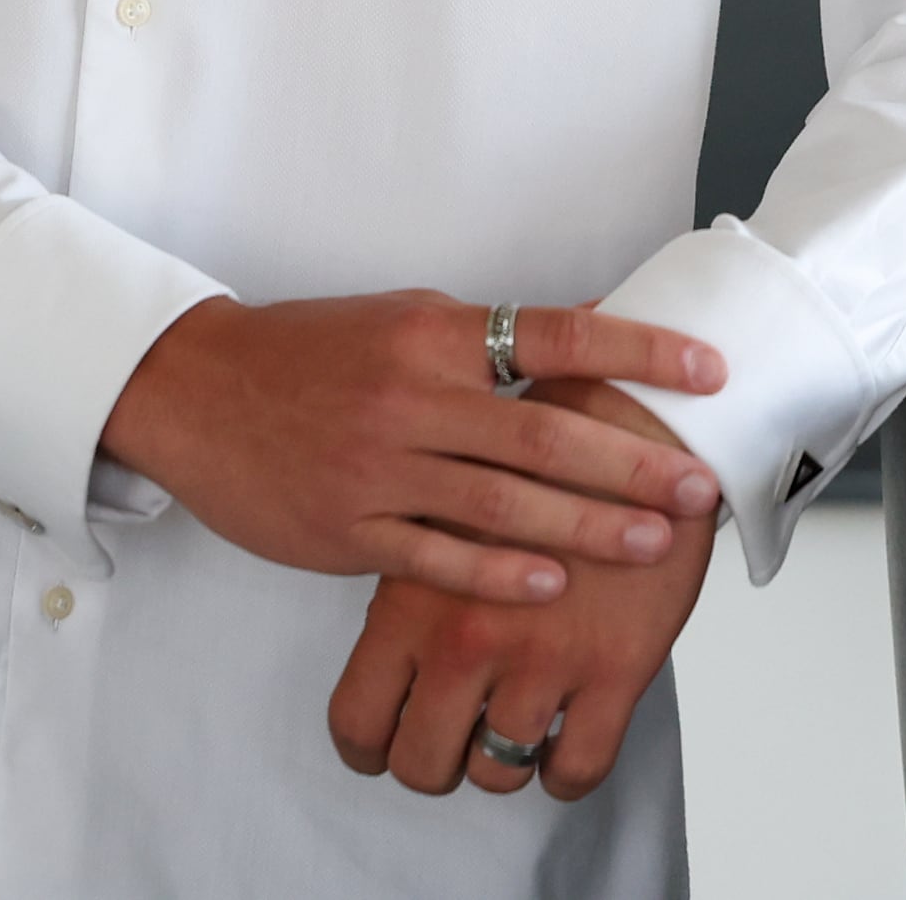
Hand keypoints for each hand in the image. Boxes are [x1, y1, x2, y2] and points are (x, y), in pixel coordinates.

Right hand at [97, 293, 725, 603]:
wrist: (196, 390)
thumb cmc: (310, 354)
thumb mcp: (403, 319)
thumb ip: (489, 335)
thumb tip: (592, 328)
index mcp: (433, 332)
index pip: (557, 334)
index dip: (639, 350)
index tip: (709, 372)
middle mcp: (413, 394)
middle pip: (544, 430)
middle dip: (631, 463)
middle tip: (698, 486)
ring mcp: (380, 467)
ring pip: (501, 503)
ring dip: (586, 527)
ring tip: (653, 544)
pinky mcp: (349, 529)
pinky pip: (436, 558)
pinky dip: (497, 575)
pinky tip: (552, 586)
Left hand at [327, 384, 718, 803]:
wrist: (636, 428)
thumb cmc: (535, 460)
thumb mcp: (444, 506)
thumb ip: (411, 578)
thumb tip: (390, 647)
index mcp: (412, 599)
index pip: (357, 718)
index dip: (367, 747)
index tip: (383, 745)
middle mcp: (467, 639)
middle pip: (422, 761)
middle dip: (434, 764)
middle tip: (452, 743)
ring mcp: (541, 661)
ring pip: (498, 774)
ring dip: (501, 764)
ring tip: (509, 734)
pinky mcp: (613, 671)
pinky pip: (578, 768)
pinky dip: (564, 772)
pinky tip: (560, 745)